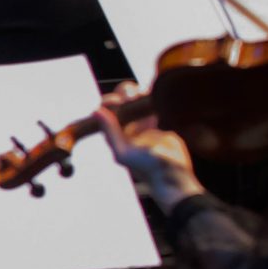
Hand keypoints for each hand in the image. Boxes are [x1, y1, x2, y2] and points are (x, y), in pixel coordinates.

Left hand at [95, 84, 199, 200]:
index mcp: (114, 134)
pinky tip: (154, 96)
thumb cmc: (146, 167)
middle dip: (125, 93)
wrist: (171, 175)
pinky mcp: (156, 126)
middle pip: (121, 101)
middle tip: (135, 95)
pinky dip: (151, 99)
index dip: (111, 100)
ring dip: (139, 94)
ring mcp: (141, 126)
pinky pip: (150, 107)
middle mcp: (126, 128)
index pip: (106, 110)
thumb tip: (96, 111)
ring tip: (145, 94)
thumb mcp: (123, 151)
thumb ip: (111, 131)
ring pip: (136, 102)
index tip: (121, 100)